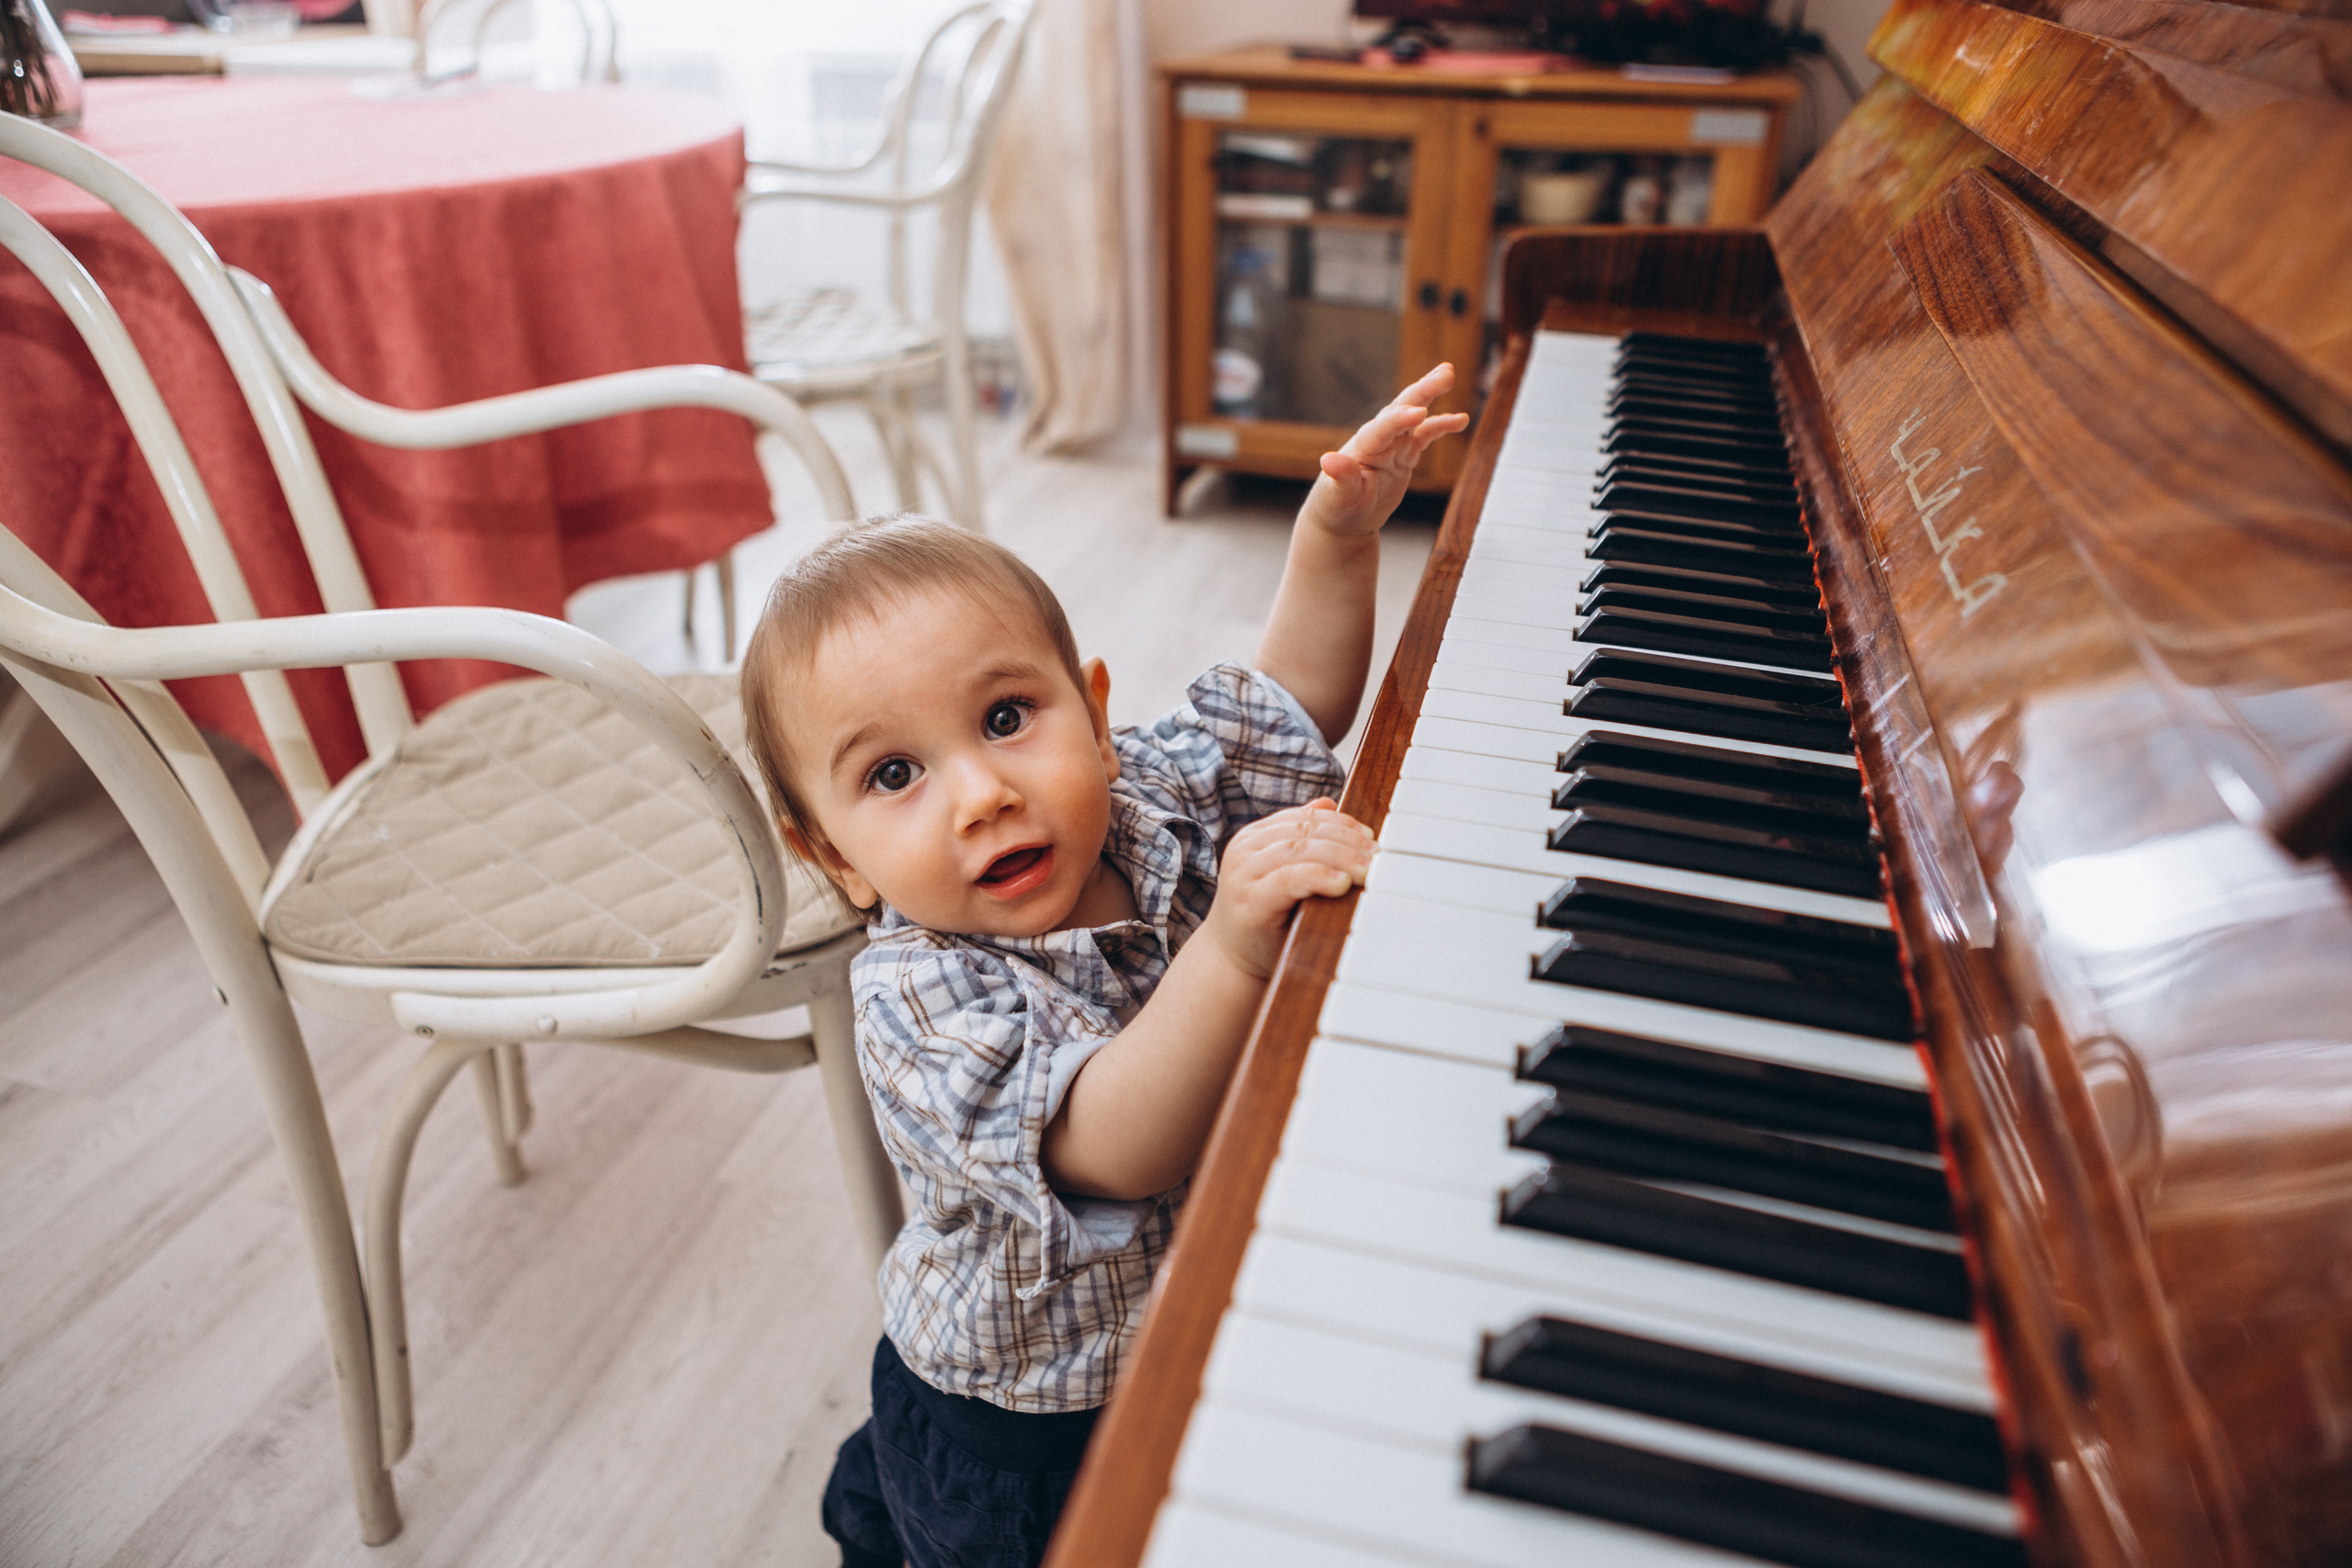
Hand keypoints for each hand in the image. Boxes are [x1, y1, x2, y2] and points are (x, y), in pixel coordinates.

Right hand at [1199, 799, 1375, 978]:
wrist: (1232, 961)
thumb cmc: (1266, 918)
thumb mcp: (1284, 873)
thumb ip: (1302, 841)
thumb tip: (1329, 802)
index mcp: (1254, 836)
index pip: (1304, 817)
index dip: (1341, 823)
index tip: (1370, 837)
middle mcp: (1244, 848)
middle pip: (1305, 831)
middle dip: (1347, 840)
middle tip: (1377, 855)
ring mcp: (1243, 873)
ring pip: (1300, 850)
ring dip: (1341, 857)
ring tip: (1368, 870)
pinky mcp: (1250, 900)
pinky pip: (1290, 878)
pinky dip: (1319, 876)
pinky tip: (1342, 883)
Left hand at [1300, 364, 1472, 540]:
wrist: (1344, 516)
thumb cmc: (1337, 505)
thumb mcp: (1338, 495)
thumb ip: (1340, 476)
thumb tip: (1328, 460)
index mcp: (1363, 446)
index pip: (1383, 428)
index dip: (1400, 419)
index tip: (1419, 413)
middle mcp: (1379, 438)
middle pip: (1401, 407)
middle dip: (1422, 390)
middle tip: (1446, 372)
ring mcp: (1393, 444)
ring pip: (1415, 414)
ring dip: (1430, 393)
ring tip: (1449, 374)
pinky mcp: (1404, 453)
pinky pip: (1426, 434)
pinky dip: (1442, 426)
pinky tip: (1461, 419)